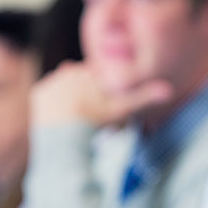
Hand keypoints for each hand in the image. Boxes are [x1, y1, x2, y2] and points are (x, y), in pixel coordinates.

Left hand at [32, 61, 171, 127]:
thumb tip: (169, 90)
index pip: (100, 78)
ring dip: (70, 98)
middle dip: (87, 94)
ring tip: (78, 118)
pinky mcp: (38, 93)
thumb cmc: (97, 122)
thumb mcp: (123, 109)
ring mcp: (52, 81)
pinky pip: (47, 96)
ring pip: (64, 87)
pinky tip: (62, 117)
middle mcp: (68, 70)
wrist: (65, 136)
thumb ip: (145, 98)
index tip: (105, 108)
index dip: (105, 93)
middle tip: (93, 117)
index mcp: (89, 72)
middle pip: (81, 82)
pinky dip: (53, 105)